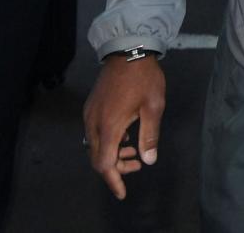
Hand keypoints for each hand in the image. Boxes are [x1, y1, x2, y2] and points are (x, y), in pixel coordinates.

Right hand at [83, 55, 165, 199]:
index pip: (104, 164)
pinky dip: (109, 141)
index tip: (123, 192)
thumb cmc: (144, 79)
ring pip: (96, 146)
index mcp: (109, 126)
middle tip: (138, 164)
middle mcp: (93, 124)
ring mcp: (89, 115)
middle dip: (116, 167)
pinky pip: (95, 133)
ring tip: (135, 151)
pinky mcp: (90, 108)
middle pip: (98, 158)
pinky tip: (126, 135)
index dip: (113, 180)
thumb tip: (148, 160)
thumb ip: (149, 135)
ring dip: (113, 154)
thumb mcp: (153, 107)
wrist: (128, 51)